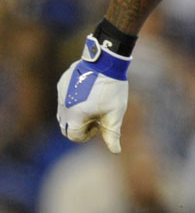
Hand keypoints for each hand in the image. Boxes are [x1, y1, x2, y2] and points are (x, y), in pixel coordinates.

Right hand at [56, 34, 130, 153]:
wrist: (106, 60)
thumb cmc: (112, 89)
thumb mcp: (115, 114)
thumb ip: (112, 134)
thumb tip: (116, 152)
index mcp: (75, 114)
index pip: (73, 136)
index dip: (87, 135)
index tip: (98, 125)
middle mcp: (63, 104)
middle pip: (65, 126)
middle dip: (79, 127)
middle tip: (95, 117)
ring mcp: (61, 92)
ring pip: (63, 113)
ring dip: (75, 115)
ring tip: (92, 105)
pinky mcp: (62, 83)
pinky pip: (63, 99)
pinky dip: (73, 102)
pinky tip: (89, 93)